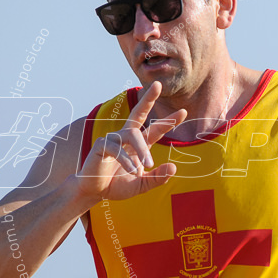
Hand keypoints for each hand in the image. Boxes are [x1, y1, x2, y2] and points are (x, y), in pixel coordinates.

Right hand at [77, 81, 187, 201]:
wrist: (94, 192)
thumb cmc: (116, 185)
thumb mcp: (141, 185)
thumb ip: (157, 178)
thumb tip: (174, 167)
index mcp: (138, 145)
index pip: (155, 129)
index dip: (169, 121)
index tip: (184, 111)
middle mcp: (126, 138)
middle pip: (138, 113)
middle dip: (148, 99)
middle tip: (158, 85)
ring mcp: (113, 139)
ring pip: (132, 134)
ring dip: (142, 150)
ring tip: (147, 166)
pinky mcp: (101, 145)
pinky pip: (117, 148)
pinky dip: (127, 160)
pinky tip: (133, 171)